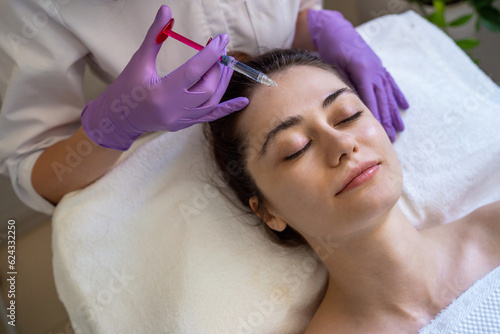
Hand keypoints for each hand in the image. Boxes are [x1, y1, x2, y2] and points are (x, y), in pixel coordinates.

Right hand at [81, 5, 248, 149]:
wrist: (117, 118)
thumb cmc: (126, 86)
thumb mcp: (139, 60)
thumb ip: (155, 35)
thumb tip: (166, 9)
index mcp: (161, 92)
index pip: (193, 71)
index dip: (210, 54)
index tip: (221, 39)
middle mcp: (174, 109)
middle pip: (206, 87)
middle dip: (217, 67)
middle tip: (220, 50)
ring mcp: (181, 120)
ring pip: (211, 101)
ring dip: (222, 81)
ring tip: (227, 63)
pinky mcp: (185, 125)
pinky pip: (211, 116)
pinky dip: (227, 108)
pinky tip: (243, 100)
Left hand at [307, 9, 408, 141]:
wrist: (337, 31)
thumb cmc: (332, 50)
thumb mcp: (336, 67)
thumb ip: (346, 85)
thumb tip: (353, 106)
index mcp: (363, 72)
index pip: (371, 100)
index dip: (376, 117)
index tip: (379, 132)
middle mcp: (375, 71)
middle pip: (383, 100)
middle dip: (387, 120)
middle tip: (391, 139)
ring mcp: (379, 69)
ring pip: (388, 94)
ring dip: (394, 112)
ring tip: (400, 129)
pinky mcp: (379, 67)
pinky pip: (391, 84)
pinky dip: (397, 95)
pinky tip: (405, 107)